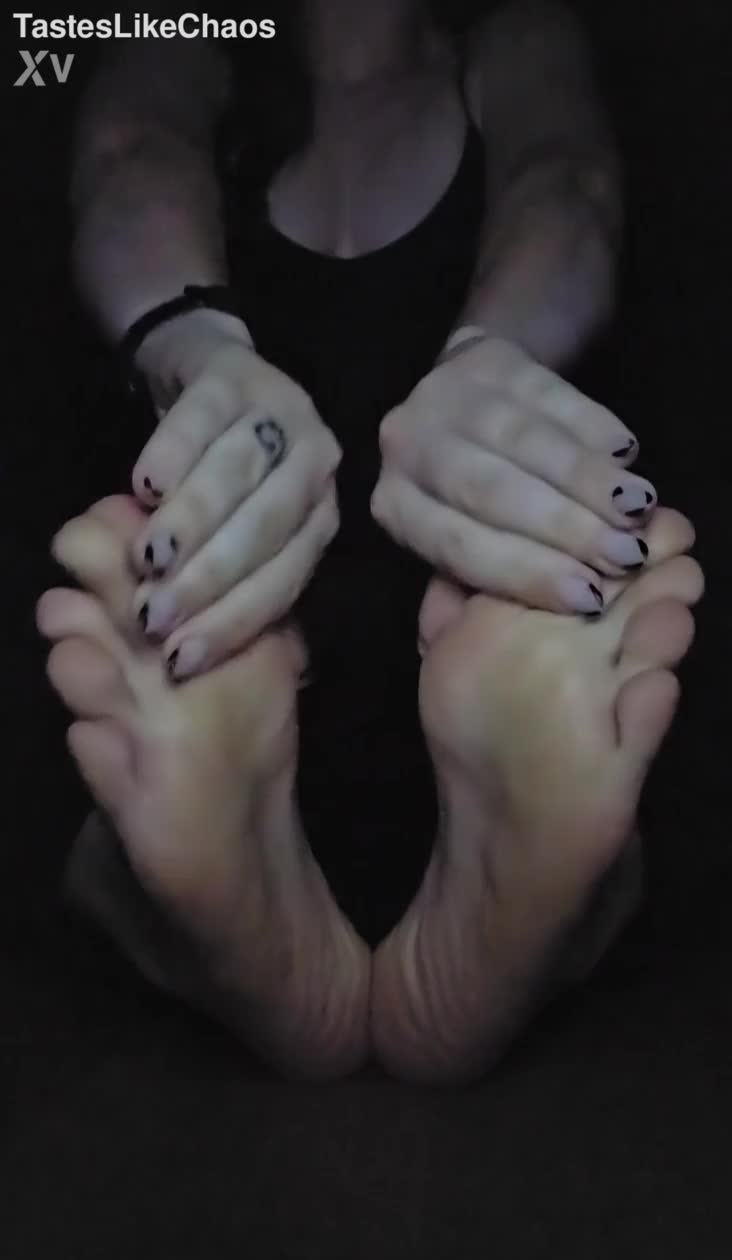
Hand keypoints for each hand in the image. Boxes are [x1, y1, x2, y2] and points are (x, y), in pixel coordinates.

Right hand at [128, 310, 340, 678]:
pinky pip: (203, 418)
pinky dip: (172, 455)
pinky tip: (142, 487)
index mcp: (318, 515)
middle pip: (265, 528)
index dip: (232, 621)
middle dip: (208, 578)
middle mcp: (315, 465)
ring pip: (237, 474)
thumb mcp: (234, 530)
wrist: (205, 372)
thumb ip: (227, 581)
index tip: (180, 659)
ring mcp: (283, 411)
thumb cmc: (219, 475)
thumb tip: (188, 660)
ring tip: (146, 559)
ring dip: (191, 522)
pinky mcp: (236, 372)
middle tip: (154, 616)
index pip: (282, 578)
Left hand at [371, 337, 658, 614]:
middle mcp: (409, 446)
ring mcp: (444, 393)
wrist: (465, 390)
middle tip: (625, 555)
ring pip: (522, 440)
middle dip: (563, 526)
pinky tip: (625, 453)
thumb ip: (494, 572)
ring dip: (586, 478)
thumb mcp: (461, 534)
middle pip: (490, 490)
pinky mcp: (489, 356)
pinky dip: (590, 424)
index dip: (525, 572)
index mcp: (398, 507)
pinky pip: (547, 392)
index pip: (460, 546)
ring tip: (638, 508)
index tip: (587, 598)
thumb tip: (557, 609)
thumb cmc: (467, 491)